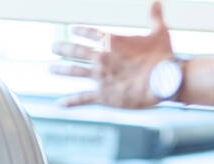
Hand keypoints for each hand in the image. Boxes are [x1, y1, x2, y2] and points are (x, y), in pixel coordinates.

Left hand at [49, 1, 171, 108]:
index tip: (72, 30)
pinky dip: (70, 102)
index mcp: (112, 41)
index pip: (91, 33)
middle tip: (53, 47)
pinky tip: (59, 104)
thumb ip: (155, 17)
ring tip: (50, 68)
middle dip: (63, 48)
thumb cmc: (162, 56)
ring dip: (61, 69)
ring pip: (74, 72)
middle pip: (77, 51)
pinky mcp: (102, 96)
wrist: (163, 80)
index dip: (81, 31)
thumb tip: (156, 2)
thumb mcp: (159, 32)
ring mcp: (99, 77)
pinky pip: (82, 98)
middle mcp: (101, 58)